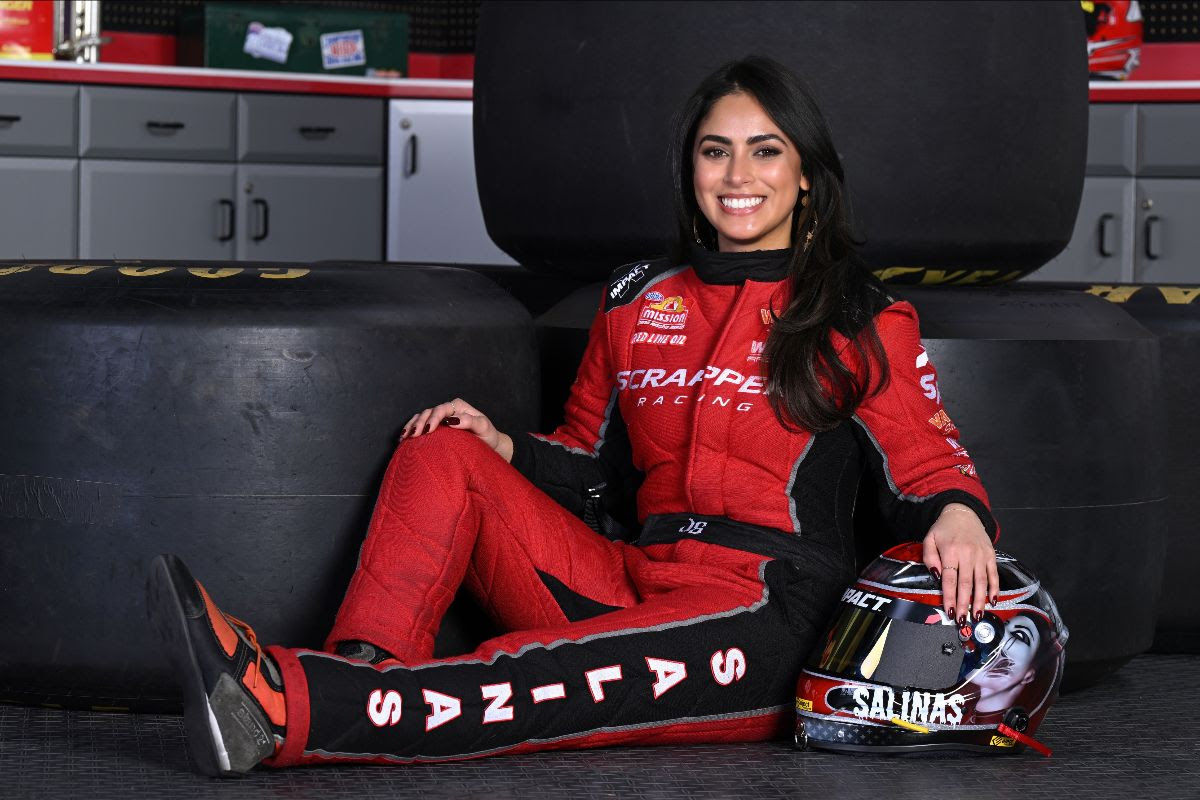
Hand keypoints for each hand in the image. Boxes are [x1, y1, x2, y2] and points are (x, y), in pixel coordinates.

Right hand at [401, 398, 513, 461]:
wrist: (489, 445)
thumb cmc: (487, 436)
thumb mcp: (483, 427)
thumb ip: (470, 422)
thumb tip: (451, 420)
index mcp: (458, 407)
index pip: (441, 409)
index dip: (433, 418)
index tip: (428, 430)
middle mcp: (448, 410)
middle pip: (428, 412)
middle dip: (419, 423)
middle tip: (413, 435)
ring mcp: (440, 418)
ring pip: (421, 417)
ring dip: (411, 426)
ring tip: (404, 437)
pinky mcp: (436, 428)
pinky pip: (420, 425)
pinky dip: (410, 430)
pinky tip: (404, 439)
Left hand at [922, 503, 997, 623]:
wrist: (963, 513)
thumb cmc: (944, 529)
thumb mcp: (929, 539)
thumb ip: (929, 558)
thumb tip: (936, 576)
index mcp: (951, 551)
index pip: (949, 579)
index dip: (949, 597)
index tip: (949, 611)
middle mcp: (968, 555)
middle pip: (966, 584)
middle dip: (964, 604)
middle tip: (963, 620)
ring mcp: (981, 556)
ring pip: (982, 582)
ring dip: (979, 601)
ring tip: (977, 616)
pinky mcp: (991, 555)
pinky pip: (994, 575)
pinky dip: (995, 589)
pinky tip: (993, 601)